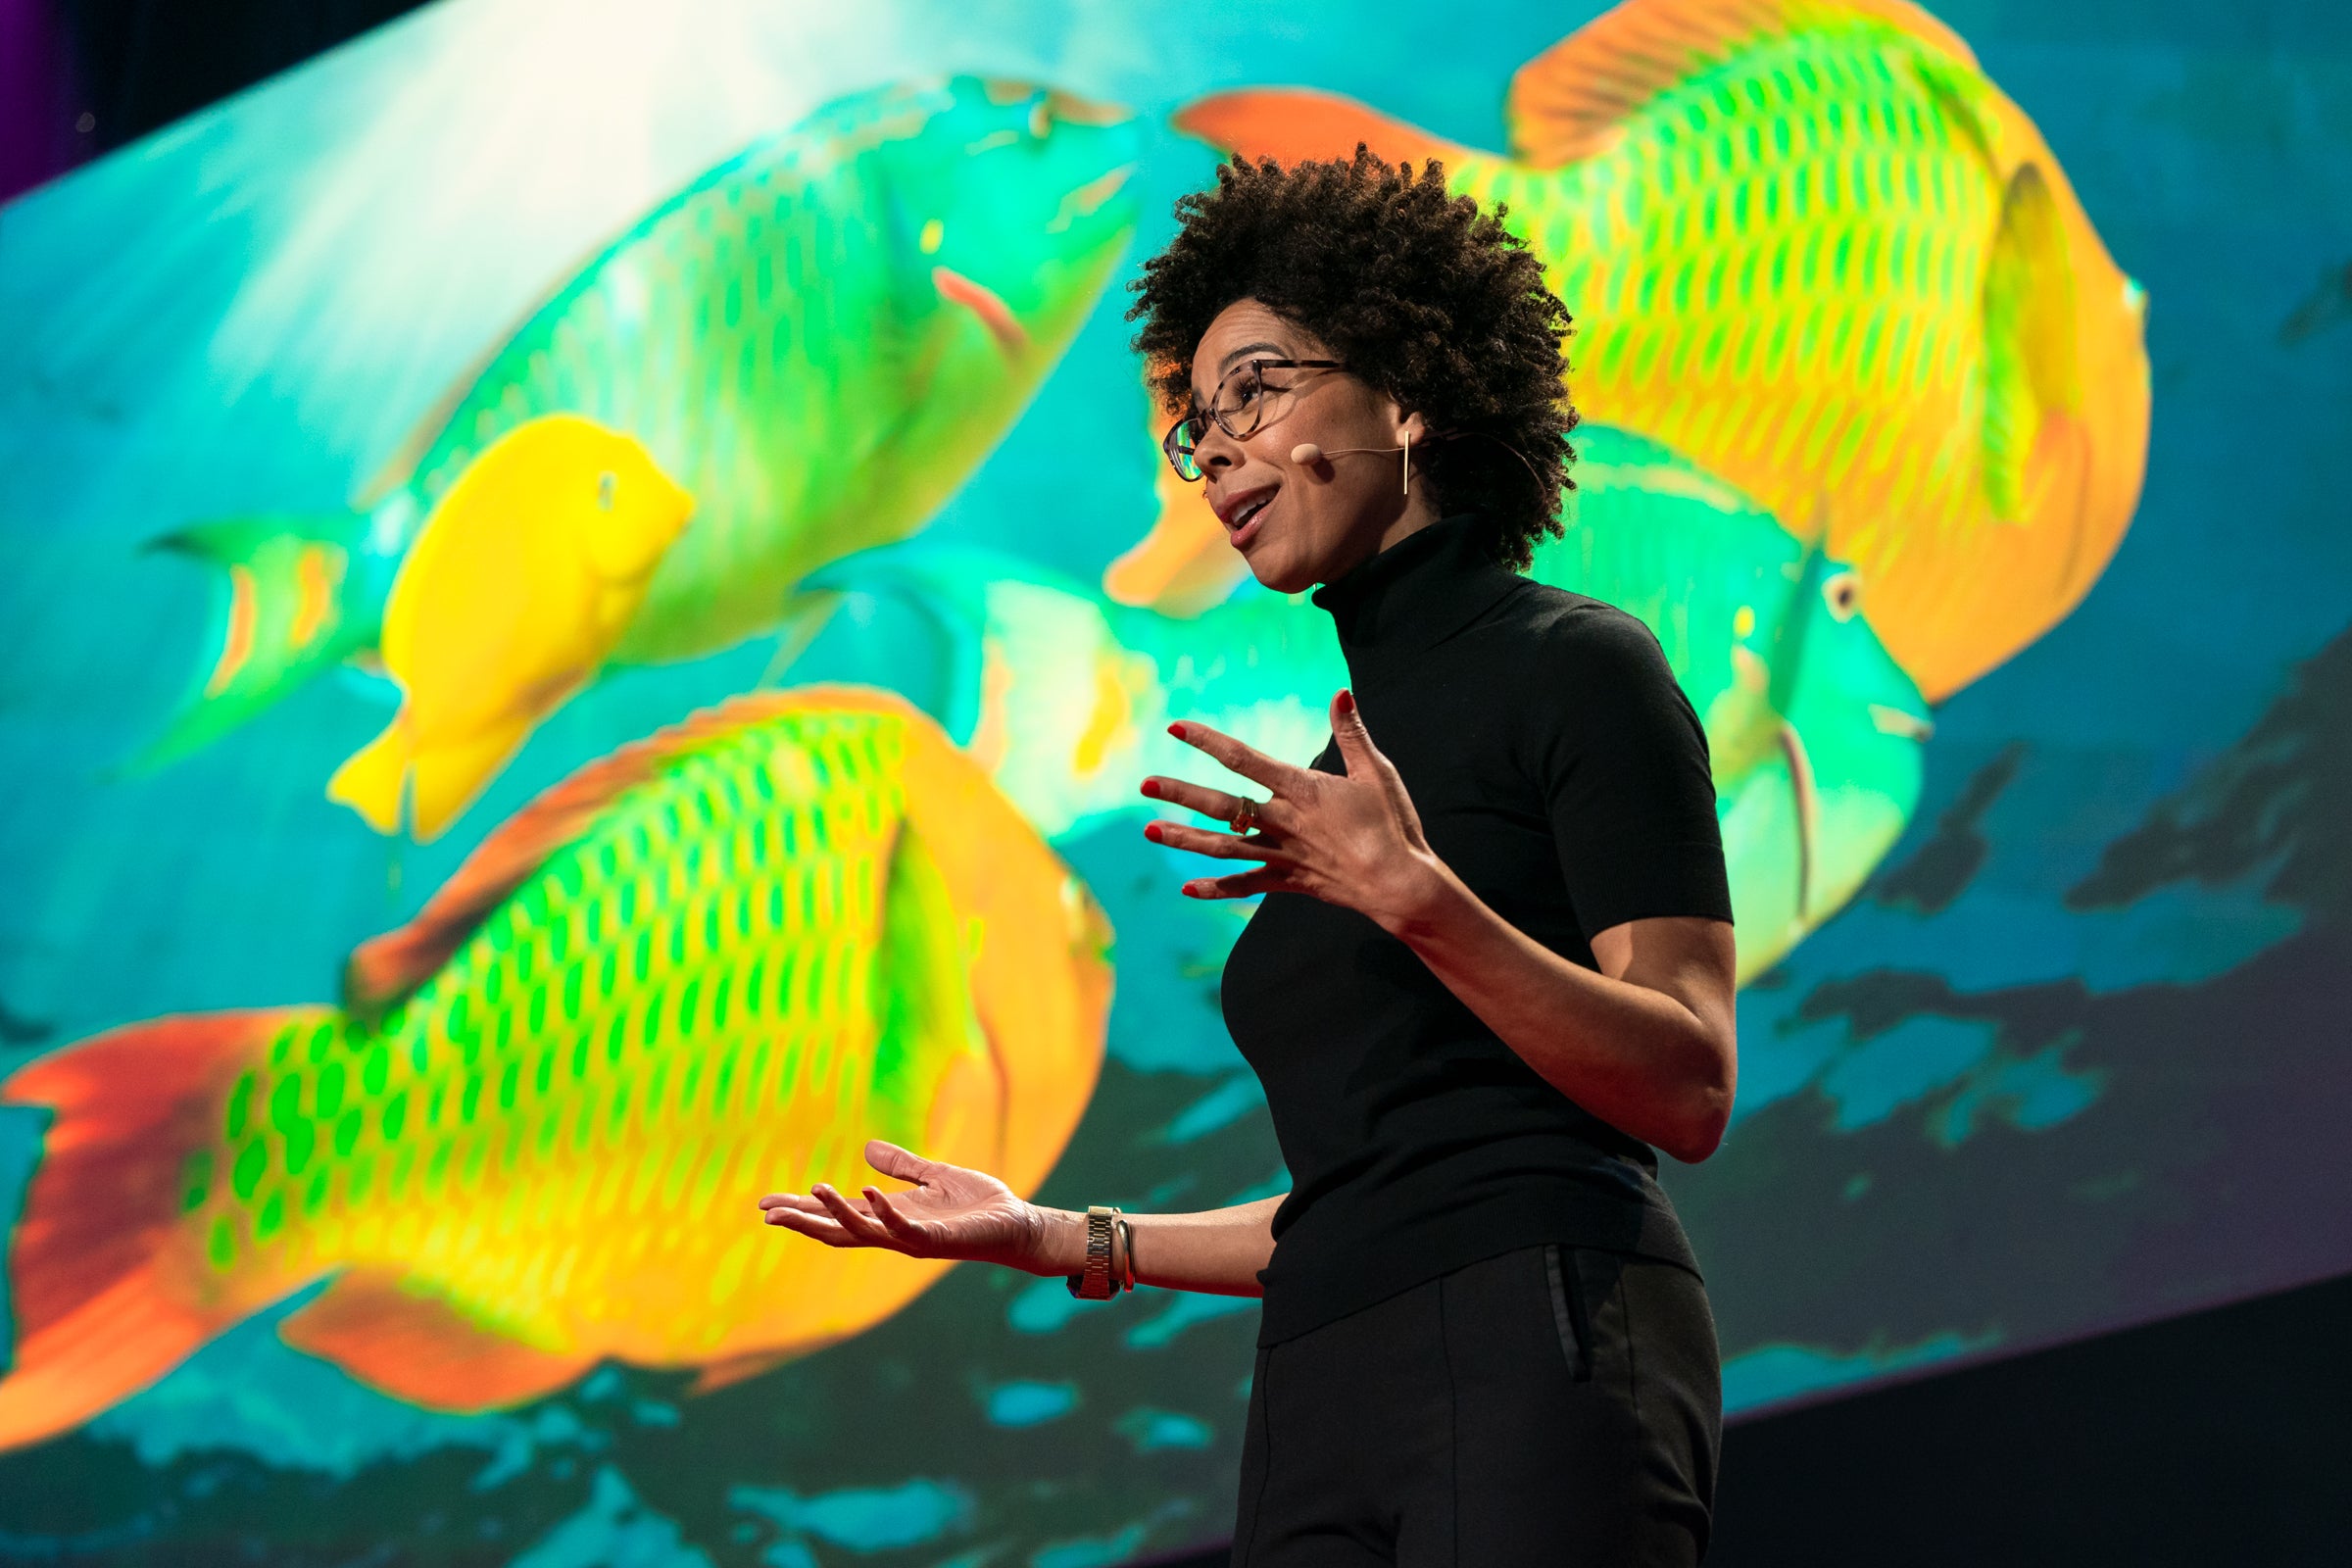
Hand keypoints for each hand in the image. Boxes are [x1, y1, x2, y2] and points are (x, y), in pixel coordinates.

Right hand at [757, 1140, 1056, 1272]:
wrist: (1017, 1224)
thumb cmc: (979, 1206)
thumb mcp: (934, 1175)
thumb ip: (902, 1165)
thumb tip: (867, 1147)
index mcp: (890, 1216)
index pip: (836, 1215)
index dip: (802, 1209)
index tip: (766, 1205)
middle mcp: (894, 1232)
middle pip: (835, 1231)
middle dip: (802, 1222)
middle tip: (767, 1213)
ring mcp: (912, 1239)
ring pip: (861, 1232)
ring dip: (834, 1213)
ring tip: (811, 1189)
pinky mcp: (936, 1239)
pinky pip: (902, 1229)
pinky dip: (882, 1212)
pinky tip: (866, 1191)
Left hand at [1143, 690, 1451, 933]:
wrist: (1401, 884)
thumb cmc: (1392, 824)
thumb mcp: (1375, 772)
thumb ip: (1353, 733)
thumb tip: (1341, 693)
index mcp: (1301, 790)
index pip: (1244, 759)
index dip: (1208, 741)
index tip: (1177, 727)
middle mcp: (1284, 822)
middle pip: (1221, 804)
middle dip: (1179, 792)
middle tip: (1144, 784)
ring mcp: (1283, 854)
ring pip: (1223, 846)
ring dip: (1184, 838)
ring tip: (1150, 831)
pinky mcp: (1289, 881)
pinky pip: (1246, 885)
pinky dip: (1216, 888)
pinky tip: (1188, 887)